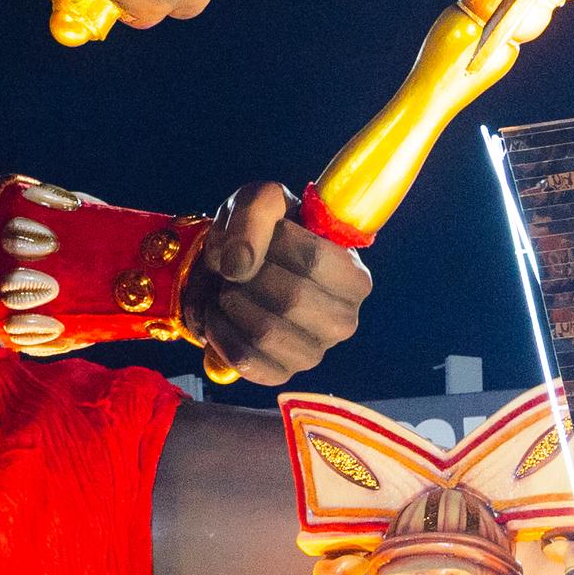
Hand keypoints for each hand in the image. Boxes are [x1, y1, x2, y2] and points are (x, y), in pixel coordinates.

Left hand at [185, 184, 367, 384]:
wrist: (235, 266)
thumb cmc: (262, 232)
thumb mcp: (261, 200)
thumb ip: (255, 214)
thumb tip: (239, 266)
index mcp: (354, 278)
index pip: (314, 261)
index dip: (274, 243)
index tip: (262, 235)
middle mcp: (343, 321)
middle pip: (290, 298)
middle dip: (249, 276)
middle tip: (237, 265)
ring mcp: (313, 353)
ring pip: (265, 332)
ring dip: (230, 302)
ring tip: (226, 286)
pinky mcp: (279, 373)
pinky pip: (244, 359)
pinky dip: (219, 330)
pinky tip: (219, 311)